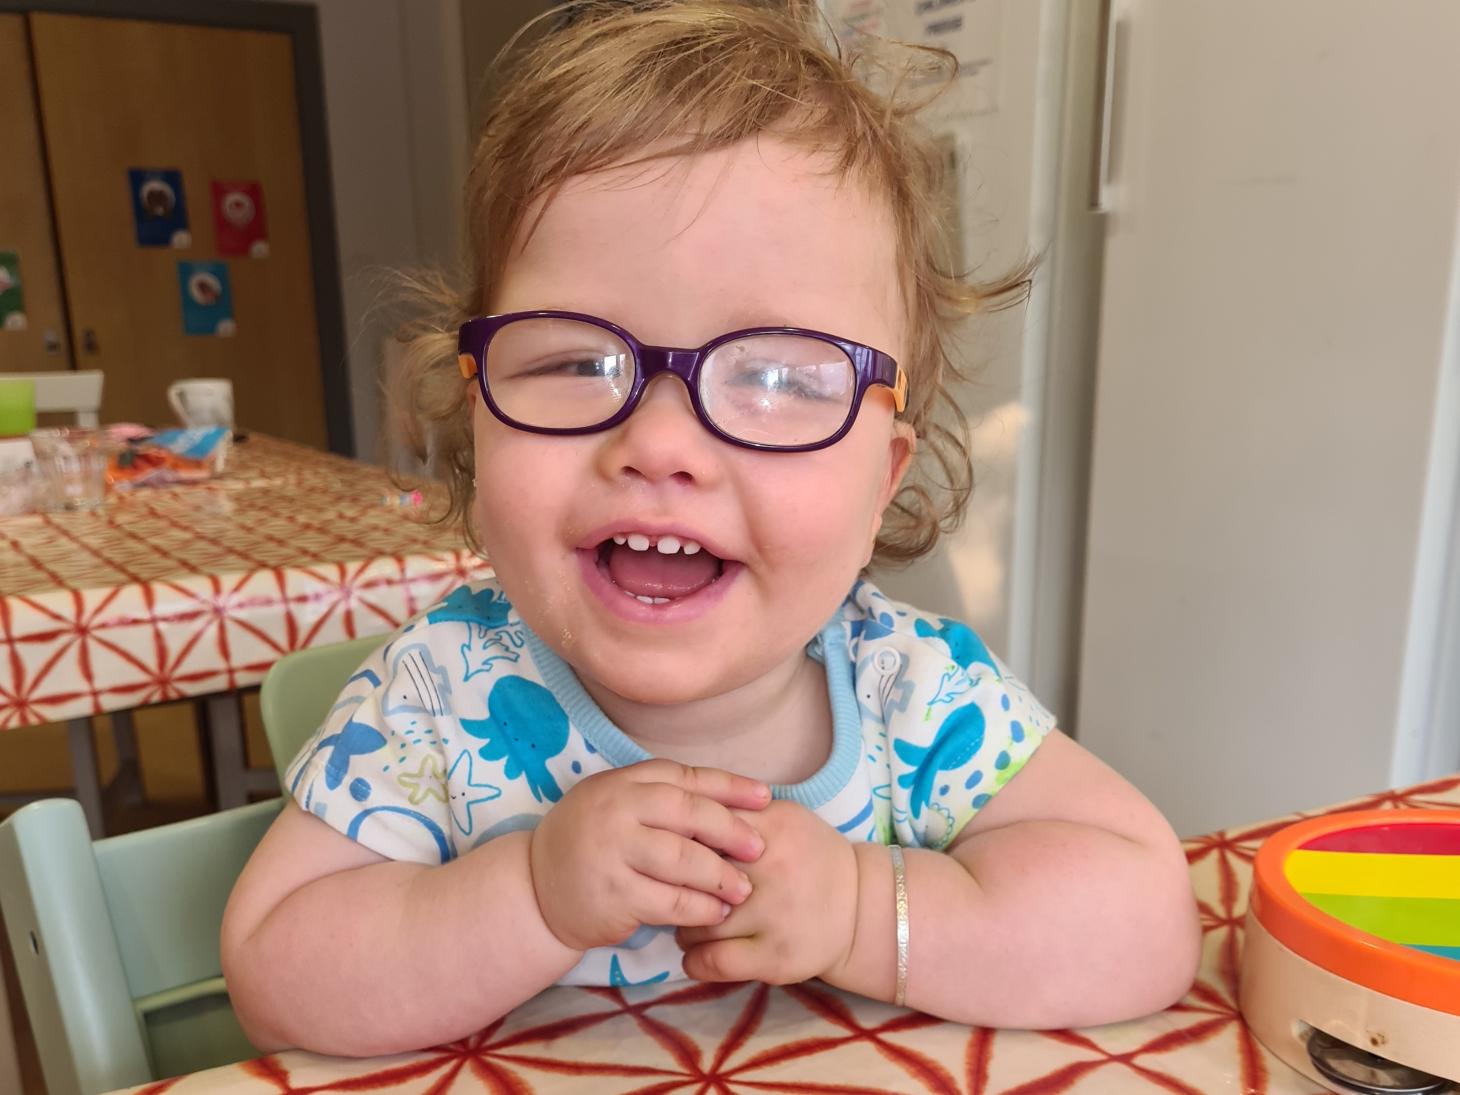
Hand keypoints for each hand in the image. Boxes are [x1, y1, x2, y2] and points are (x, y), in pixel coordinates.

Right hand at [528, 759, 769, 951]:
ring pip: (684, 860)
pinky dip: (700, 908)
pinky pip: (670, 901)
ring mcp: (613, 851)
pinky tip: (716, 912)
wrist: (536, 889)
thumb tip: (733, 801)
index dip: (730, 786)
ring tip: (743, 889)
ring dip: (721, 876)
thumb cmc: (592, 843)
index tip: (766, 797)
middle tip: (760, 849)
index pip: (686, 778)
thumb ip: (662, 799)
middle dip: (732, 831)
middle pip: (690, 814)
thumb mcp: (618, 806)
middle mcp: (616, 810)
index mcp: (623, 783)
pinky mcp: (613, 893)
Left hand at [675, 799, 858, 984]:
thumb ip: (737, 812)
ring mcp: (773, 915)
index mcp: (773, 826)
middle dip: (677, 885)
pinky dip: (693, 960)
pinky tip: (695, 955)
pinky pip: (712, 961)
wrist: (860, 907)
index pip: (703, 828)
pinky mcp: (774, 957)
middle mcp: (773, 868)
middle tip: (676, 894)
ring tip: (689, 925)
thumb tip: (680, 816)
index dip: (680, 842)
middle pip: (694, 874)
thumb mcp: (784, 819)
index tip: (674, 854)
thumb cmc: (812, 858)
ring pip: (697, 921)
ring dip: (683, 926)